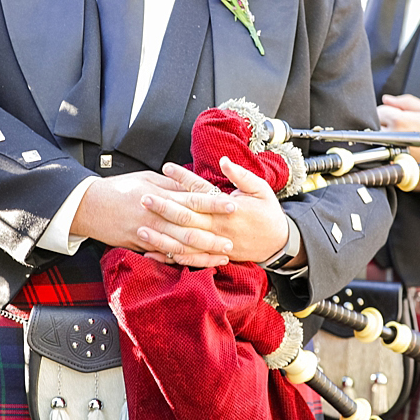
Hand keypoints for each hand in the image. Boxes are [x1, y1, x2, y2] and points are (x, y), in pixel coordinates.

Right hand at [68, 171, 232, 266]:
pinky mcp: (140, 245)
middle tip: (233, 241)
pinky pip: (165, 255)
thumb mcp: (145, 178)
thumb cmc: (118, 189)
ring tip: (221, 256)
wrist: (88, 206)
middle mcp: (156, 216)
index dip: (214, 203)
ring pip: (181, 246)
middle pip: (191, 227)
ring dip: (203, 253)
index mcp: (160, 195)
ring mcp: (148, 233)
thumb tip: (193, 186)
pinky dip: (182, 260)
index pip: (193, 199)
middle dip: (213, 235)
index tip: (232, 205)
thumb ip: (171, 184)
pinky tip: (196, 262)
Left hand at [146, 160, 296, 264]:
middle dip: (164, 207)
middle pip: (187, 217)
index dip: (183, 179)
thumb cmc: (268, 212)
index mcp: (228, 208)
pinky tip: (150, 253)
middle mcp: (218, 226)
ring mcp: (214, 243)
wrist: (279, 242)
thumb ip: (241, 175)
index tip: (166, 167)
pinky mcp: (213, 255)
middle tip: (143, 197)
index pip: (201, 191)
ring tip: (140, 228)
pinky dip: (169, 257)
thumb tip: (223, 160)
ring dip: (161, 236)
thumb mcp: (261, 189)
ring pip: (183, 241)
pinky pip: (188, 259)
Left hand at [377, 94, 419, 188]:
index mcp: (399, 121)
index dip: (390, 111)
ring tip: (398, 136)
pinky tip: (393, 145)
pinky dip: (379, 145)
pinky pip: (374, 147)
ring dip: (380, 133)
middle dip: (384, 121)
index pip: (381, 110)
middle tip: (400, 127)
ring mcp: (384, 148)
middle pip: (374, 121)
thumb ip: (406, 102)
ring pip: (372, 134)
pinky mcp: (383, 159)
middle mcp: (388, 135)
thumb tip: (387, 99)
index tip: (400, 117)